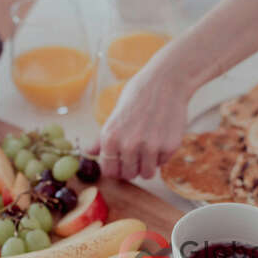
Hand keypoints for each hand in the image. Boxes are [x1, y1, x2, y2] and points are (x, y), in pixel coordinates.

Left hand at [93, 60, 188, 179]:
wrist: (166, 82)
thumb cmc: (138, 95)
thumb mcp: (115, 115)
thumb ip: (102, 138)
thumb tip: (88, 152)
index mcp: (111, 137)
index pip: (109, 171)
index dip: (115, 168)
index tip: (120, 163)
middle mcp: (129, 145)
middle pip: (128, 175)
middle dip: (132, 167)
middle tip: (137, 154)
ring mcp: (150, 148)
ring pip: (147, 174)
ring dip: (147, 165)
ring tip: (149, 148)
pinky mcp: (169, 147)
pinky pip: (162, 163)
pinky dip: (161, 155)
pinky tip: (161, 137)